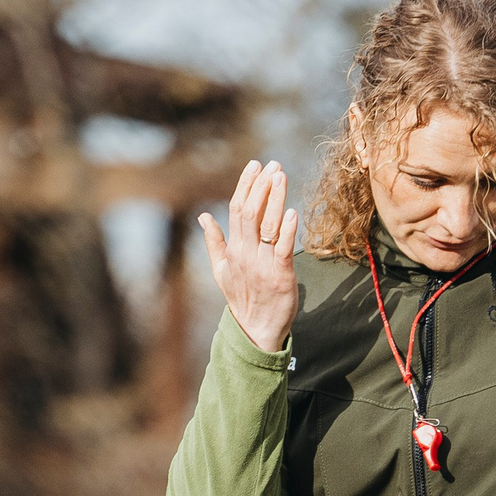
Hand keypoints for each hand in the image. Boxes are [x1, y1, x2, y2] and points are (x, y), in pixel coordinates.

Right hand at [199, 159, 299, 353]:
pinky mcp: (281, 276)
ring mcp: (263, 264)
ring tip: (281, 176)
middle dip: (262, 186)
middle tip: (273, 165)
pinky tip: (292, 212)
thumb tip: (203, 217)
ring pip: (267, 225)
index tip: (256, 165)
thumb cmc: (242, 300)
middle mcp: (246, 254)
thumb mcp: (221, 271)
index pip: (237, 209)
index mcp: (233, 249)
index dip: (246, 185)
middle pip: (251, 212)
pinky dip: (287, 230)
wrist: (257, 331)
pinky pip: (283, 249)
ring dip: (274, 199)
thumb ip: (214, 242)